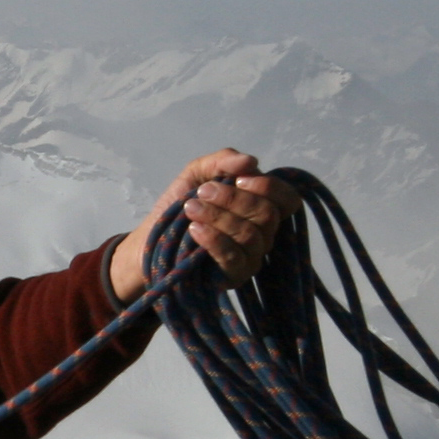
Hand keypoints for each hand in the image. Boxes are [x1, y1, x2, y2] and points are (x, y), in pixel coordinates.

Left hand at [108, 151, 290, 302]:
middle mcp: (263, 234)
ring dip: (218, 216)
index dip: (270, 187)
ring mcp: (251, 258)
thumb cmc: (179, 207)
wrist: (151, 240)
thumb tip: (250, 161)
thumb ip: (222, 161)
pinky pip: (232, 257)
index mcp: (260, 207)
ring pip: (249, 235)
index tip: (239, 179)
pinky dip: (214, 239)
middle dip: (233, 199)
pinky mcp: (233, 276)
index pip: (287, 200)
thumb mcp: (196, 174)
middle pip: (267, 215)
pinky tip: (195, 229)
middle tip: (202, 192)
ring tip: (190, 208)